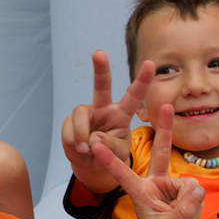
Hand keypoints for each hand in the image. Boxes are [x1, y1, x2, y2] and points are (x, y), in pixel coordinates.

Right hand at [61, 51, 154, 193]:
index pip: (133, 96)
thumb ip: (111, 146)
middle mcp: (104, 109)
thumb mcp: (118, 155)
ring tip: (86, 149)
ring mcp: (87, 114)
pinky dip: (74, 143)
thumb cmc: (111, 156)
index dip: (142, 80)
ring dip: (81, 133)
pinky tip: (79, 150)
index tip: (150, 63)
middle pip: (102, 85)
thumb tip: (95, 137)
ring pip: (80, 113)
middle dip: (101, 69)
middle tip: (99, 53)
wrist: (92, 164)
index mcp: (122, 114)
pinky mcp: (70, 121)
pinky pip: (69, 129)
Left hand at [91, 103, 203, 218]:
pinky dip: (196, 202)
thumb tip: (197, 188)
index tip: (96, 144)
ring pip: (187, 182)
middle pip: (161, 152)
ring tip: (182, 217)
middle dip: (165, 129)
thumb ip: (184, 209)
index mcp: (140, 192)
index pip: (122, 173)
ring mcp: (171, 187)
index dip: (110, 159)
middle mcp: (154, 184)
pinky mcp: (186, 192)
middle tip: (165, 105)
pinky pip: (196, 190)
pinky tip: (190, 213)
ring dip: (189, 200)